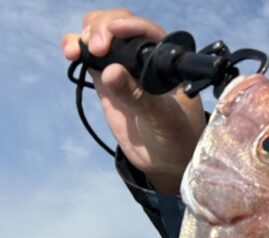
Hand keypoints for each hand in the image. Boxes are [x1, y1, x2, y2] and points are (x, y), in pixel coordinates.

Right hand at [62, 9, 205, 194]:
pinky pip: (88, 55)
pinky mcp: (106, 80)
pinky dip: (75, 48)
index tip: (113, 33)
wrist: (165, 161)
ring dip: (86, 34)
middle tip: (97, 49)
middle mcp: (145, 61)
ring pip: (100, 34)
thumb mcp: (162, 120)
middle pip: (119, 25)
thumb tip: (109, 72)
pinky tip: (71, 54)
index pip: (148, 33)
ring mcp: (124, 69)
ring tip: (79, 52)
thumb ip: (137, 97)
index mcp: (167, 65)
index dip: (129, 26)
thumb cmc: (176, 139)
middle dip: (103, 28)